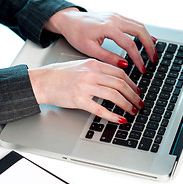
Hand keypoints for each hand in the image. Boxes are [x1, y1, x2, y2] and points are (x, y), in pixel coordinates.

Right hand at [28, 59, 143, 123]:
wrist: (42, 81)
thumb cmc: (59, 74)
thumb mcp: (81, 66)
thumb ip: (98, 70)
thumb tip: (115, 78)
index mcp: (94, 64)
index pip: (120, 73)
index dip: (132, 84)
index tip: (137, 91)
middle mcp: (91, 74)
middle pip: (120, 84)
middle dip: (134, 95)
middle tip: (139, 103)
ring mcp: (85, 86)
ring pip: (114, 95)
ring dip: (127, 105)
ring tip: (132, 111)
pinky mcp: (79, 99)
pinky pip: (100, 109)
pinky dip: (112, 115)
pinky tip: (119, 119)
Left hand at [44, 8, 156, 72]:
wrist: (69, 21)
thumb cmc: (76, 34)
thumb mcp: (89, 50)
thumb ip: (108, 58)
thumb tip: (124, 65)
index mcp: (108, 27)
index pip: (129, 44)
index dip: (138, 58)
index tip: (142, 69)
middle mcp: (114, 19)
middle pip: (140, 31)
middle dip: (149, 46)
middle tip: (153, 60)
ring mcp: (116, 16)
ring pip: (139, 25)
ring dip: (148, 38)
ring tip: (152, 52)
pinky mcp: (115, 16)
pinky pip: (134, 23)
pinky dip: (142, 32)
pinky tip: (147, 39)